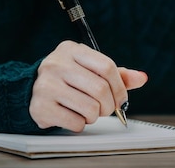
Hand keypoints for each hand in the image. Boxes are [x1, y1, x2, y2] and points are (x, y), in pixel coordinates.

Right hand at [29, 40, 147, 131]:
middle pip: (100, 89)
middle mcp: (57, 64)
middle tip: (106, 109)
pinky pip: (75, 122)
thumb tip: (142, 78)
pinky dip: (80, 124)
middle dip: (109, 105)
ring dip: (95, 116)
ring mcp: (46, 84)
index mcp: (72, 50)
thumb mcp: (90, 69)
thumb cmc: (68, 78)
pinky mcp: (40, 106)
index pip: (107, 66)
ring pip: (90, 108)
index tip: (121, 98)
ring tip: (87, 111)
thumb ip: (117, 74)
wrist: (32, 89)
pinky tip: (73, 116)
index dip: (119, 86)